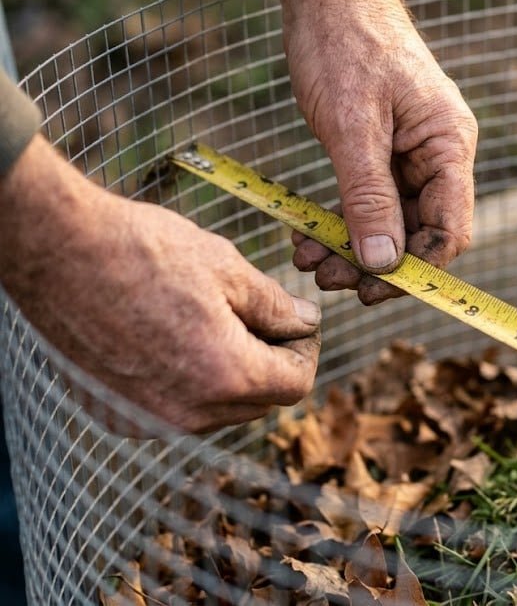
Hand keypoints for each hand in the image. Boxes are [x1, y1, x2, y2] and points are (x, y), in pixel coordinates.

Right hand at [0, 136, 320, 434]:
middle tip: (260, 317)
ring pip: (219, 410)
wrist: (58, 251)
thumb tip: (307, 322)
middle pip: (259, 403)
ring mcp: (148, 418)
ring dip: (230, 375)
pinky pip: (175, 409)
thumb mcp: (228, 268)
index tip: (298, 323)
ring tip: (214, 321)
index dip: (305, 351)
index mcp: (225, 376)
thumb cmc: (143, 251)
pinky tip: (173, 338)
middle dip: (270, 363)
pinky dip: (188, 383)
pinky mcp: (117, 414)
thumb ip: (276, 306)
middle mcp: (188, 412)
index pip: (295, 385)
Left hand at [268, 0, 476, 304]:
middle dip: (375, 262)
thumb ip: (369, 197)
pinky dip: (343, 222)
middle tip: (327, 279)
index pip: (450, 228)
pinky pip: (371, 201)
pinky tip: (310, 237)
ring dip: (352, 247)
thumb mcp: (352, 126)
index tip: (372, 290)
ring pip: (392, 222)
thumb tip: (383, 264)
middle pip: (420, 232)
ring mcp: (413, 154)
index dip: (416, 269)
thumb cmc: (345, 45)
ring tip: (308, 259)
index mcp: (449, 145)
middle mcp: (439, 154)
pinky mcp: (385, 152)